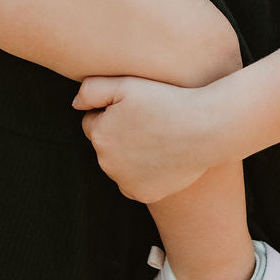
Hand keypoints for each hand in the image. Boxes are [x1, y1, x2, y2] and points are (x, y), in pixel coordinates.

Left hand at [73, 75, 214, 202]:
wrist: (204, 129)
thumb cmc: (166, 100)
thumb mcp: (126, 84)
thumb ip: (91, 90)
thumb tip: (75, 105)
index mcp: (99, 134)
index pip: (93, 123)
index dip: (112, 112)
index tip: (135, 108)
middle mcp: (106, 163)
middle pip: (106, 145)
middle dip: (119, 134)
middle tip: (148, 121)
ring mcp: (125, 182)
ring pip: (119, 165)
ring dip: (130, 155)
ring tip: (157, 137)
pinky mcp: (143, 195)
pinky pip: (135, 182)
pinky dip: (143, 173)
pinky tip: (160, 157)